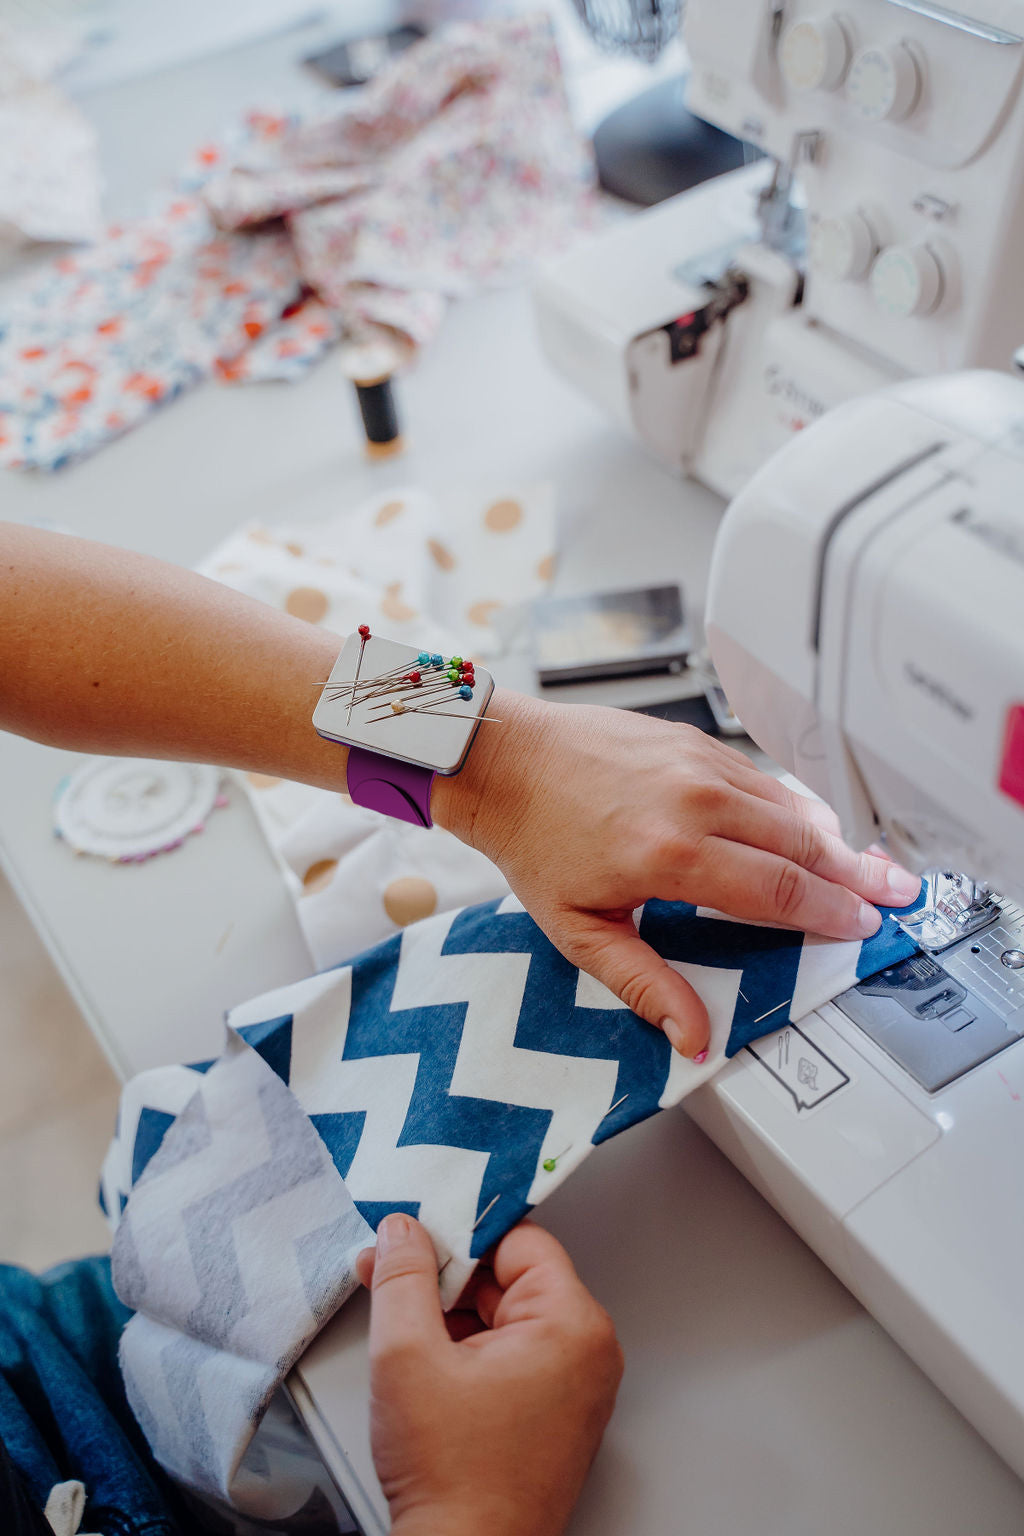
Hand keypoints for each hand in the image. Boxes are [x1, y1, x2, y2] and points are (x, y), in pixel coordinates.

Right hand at [355, 1214, 622, 1535]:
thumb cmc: (454, 1481)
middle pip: (510, 1276)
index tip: (419, 1233)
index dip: (461, 1233)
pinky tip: (429, 1365)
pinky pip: (511, 1352)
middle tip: (395, 1280)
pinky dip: (468, 1349)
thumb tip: (403, 1231)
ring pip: (505, 1314)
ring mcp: (574, 1384)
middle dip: (447, 1277)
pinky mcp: (554, 1410)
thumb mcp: (407, 1355)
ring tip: (408, 1338)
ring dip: (452, 1314)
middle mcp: (586, 1351)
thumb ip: (402, 1277)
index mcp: (572, 1325)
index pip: (518, 1240)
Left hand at [435, 691, 919, 1057]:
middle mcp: (693, 801)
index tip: (859, 928)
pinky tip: (815, 826)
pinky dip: (797, 805)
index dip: (827, 913)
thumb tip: (692, 1036)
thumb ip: (644, 985)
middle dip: (855, 875)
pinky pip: (762, 778)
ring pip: (789, 807)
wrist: (505, 762)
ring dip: (835, 840)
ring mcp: (696, 764)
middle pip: (801, 844)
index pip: (776, 890)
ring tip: (872, 867)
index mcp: (669, 854)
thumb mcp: (579, 931)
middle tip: (895, 896)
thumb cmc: (534, 840)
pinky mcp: (693, 741)